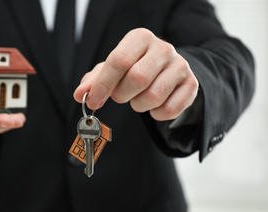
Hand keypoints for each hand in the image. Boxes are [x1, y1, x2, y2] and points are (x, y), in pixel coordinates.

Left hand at [74, 28, 198, 120]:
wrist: (167, 70)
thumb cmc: (133, 68)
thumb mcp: (111, 69)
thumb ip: (93, 80)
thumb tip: (79, 95)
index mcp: (140, 38)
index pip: (119, 61)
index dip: (102, 85)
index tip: (92, 102)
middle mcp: (163, 48)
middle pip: (137, 79)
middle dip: (122, 94)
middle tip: (120, 96)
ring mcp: (180, 66)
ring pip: (154, 96)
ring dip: (139, 105)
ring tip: (138, 98)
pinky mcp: (191, 85)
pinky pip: (169, 109)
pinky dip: (156, 114)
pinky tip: (153, 106)